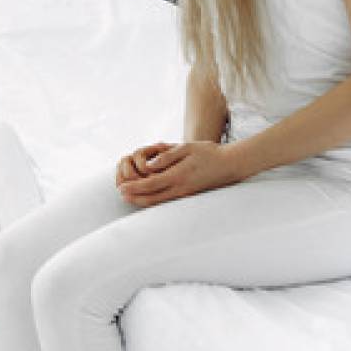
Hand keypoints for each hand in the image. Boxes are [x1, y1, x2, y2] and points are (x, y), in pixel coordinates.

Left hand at [118, 141, 241, 207]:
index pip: (150, 185)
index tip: (121, 188)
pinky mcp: (189, 196)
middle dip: (134, 198)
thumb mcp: (186, 148)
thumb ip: (167, 156)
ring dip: (143, 201)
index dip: (134, 188)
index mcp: (178, 176)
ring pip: (159, 202)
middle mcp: (180, 189)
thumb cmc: (208, 152)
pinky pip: (168, 201)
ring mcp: (185, 194)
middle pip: (152, 198)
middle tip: (120, 195)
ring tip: (130, 198)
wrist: (230, 165)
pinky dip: (155, 201)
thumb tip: (149, 164)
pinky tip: (148, 198)